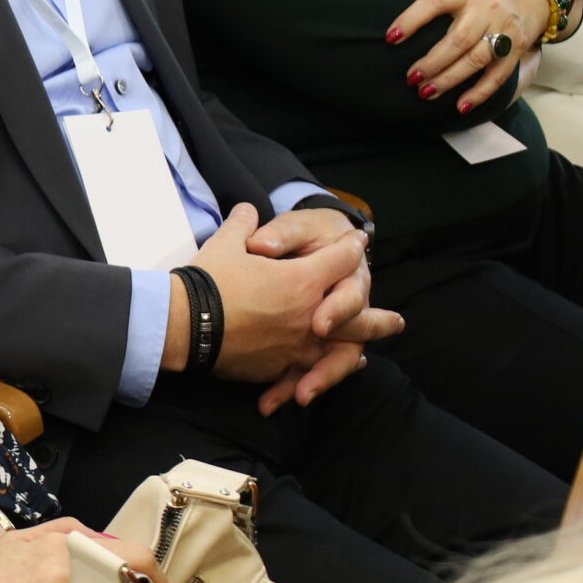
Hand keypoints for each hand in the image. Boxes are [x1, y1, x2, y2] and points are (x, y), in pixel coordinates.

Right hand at [179, 205, 401, 413]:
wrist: (184, 324)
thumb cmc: (208, 281)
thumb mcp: (226, 244)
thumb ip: (244, 226)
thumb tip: (247, 210)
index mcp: (302, 279)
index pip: (338, 259)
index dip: (350, 248)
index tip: (358, 241)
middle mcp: (310, 314)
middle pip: (356, 313)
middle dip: (378, 316)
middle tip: (398, 321)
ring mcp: (298, 344)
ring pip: (339, 349)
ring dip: (358, 349)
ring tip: (369, 354)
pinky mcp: (279, 366)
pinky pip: (307, 370)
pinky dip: (322, 372)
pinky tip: (325, 373)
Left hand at [387, 0, 548, 110]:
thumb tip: (394, 5)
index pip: (434, 2)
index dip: (411, 19)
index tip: (390, 38)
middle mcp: (486, 9)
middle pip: (458, 39)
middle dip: (432, 62)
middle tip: (410, 79)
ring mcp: (504, 29)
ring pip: (476, 59)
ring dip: (450, 79)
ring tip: (426, 93)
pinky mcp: (517, 47)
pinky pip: (499, 74)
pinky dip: (481, 92)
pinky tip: (461, 106)